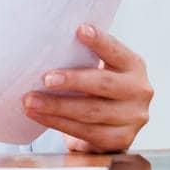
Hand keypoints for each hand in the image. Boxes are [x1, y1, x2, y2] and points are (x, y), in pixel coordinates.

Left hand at [22, 24, 152, 151]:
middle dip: (72, 81)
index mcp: (133, 65)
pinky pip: (87, 132)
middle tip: (45, 79)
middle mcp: (139, 90)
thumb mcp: (95, 67)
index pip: (116, 51)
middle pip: (104, 84)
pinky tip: (39, 116)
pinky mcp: (121, 139)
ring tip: (30, 101)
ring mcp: (133, 117)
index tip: (80, 29)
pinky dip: (59, 123)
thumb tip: (44, 43)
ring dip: (57, 106)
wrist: (106, 122)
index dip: (99, 41)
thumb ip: (81, 56)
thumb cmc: (94, 86)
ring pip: (92, 112)